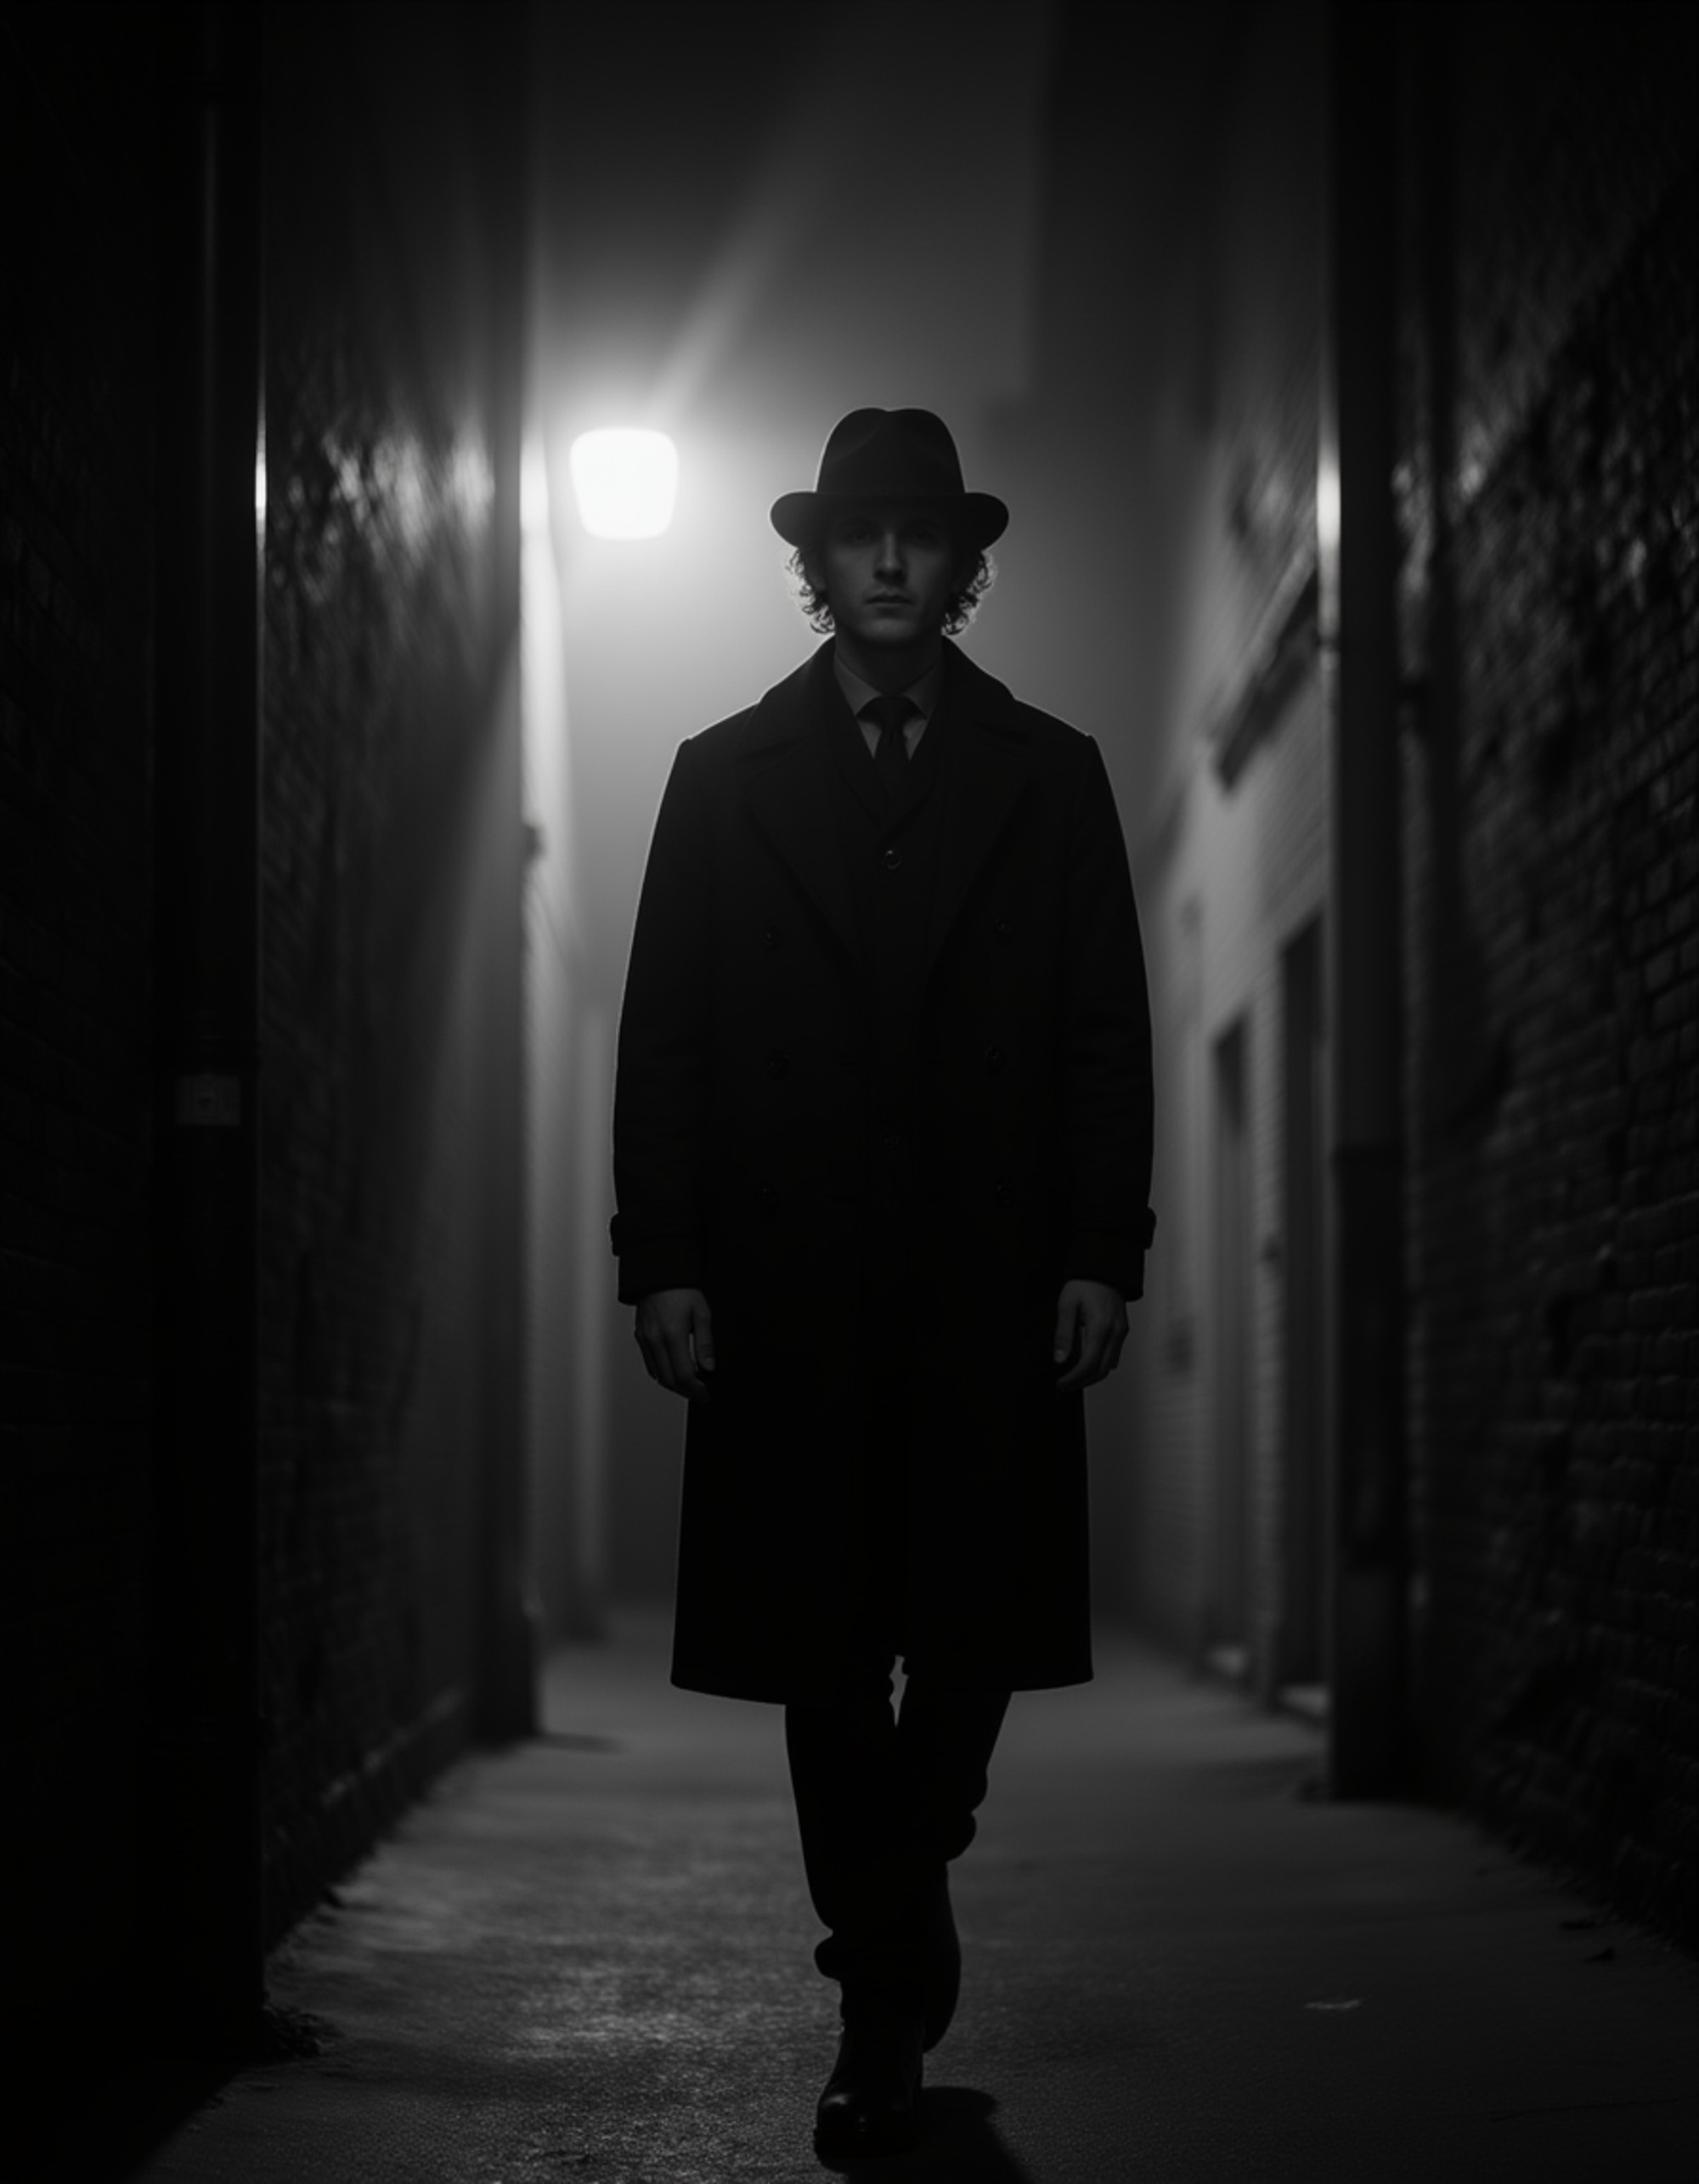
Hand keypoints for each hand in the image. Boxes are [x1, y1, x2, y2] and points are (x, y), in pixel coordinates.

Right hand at [635, 1288, 715, 1401]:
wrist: (659, 1274)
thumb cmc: (681, 1289)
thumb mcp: (702, 1313)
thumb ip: (705, 1343)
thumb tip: (708, 1367)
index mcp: (672, 1335)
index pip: (683, 1375)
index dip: (695, 1389)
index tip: (705, 1393)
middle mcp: (655, 1340)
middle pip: (668, 1380)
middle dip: (686, 1392)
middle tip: (700, 1394)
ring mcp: (645, 1340)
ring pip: (657, 1375)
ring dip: (674, 1385)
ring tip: (690, 1385)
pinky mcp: (640, 1337)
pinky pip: (650, 1364)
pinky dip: (662, 1373)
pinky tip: (674, 1372)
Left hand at [1052, 1279, 1126, 1393]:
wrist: (1103, 1267)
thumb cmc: (1085, 1283)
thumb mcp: (1066, 1306)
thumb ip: (1063, 1334)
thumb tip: (1060, 1359)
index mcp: (1100, 1327)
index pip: (1088, 1365)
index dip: (1073, 1379)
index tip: (1061, 1384)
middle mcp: (1115, 1332)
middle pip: (1102, 1371)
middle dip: (1082, 1382)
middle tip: (1064, 1385)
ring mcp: (1121, 1332)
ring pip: (1110, 1366)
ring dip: (1092, 1376)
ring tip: (1073, 1377)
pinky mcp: (1122, 1330)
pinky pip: (1114, 1355)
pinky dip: (1101, 1364)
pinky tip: (1087, 1363)